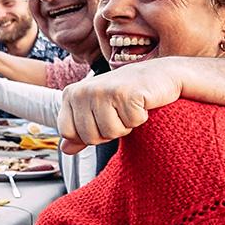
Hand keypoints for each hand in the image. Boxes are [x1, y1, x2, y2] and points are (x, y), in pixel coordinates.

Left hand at [58, 59, 181, 153]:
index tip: (101, 120)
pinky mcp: (126, 93)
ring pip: (111, 132)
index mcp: (71, 95)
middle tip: (119, 112)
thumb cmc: (125, 94)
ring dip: (126, 125)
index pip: (67, 132)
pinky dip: (140, 117)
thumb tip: (65, 149)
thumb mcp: (96, 111)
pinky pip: (132, 123)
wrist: (159, 74)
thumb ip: (79, 131)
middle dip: (109, 131)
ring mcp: (104, 91)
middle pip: (90, 137)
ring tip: (129, 107)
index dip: (89, 134)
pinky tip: (140, 103)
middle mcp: (83, 91)